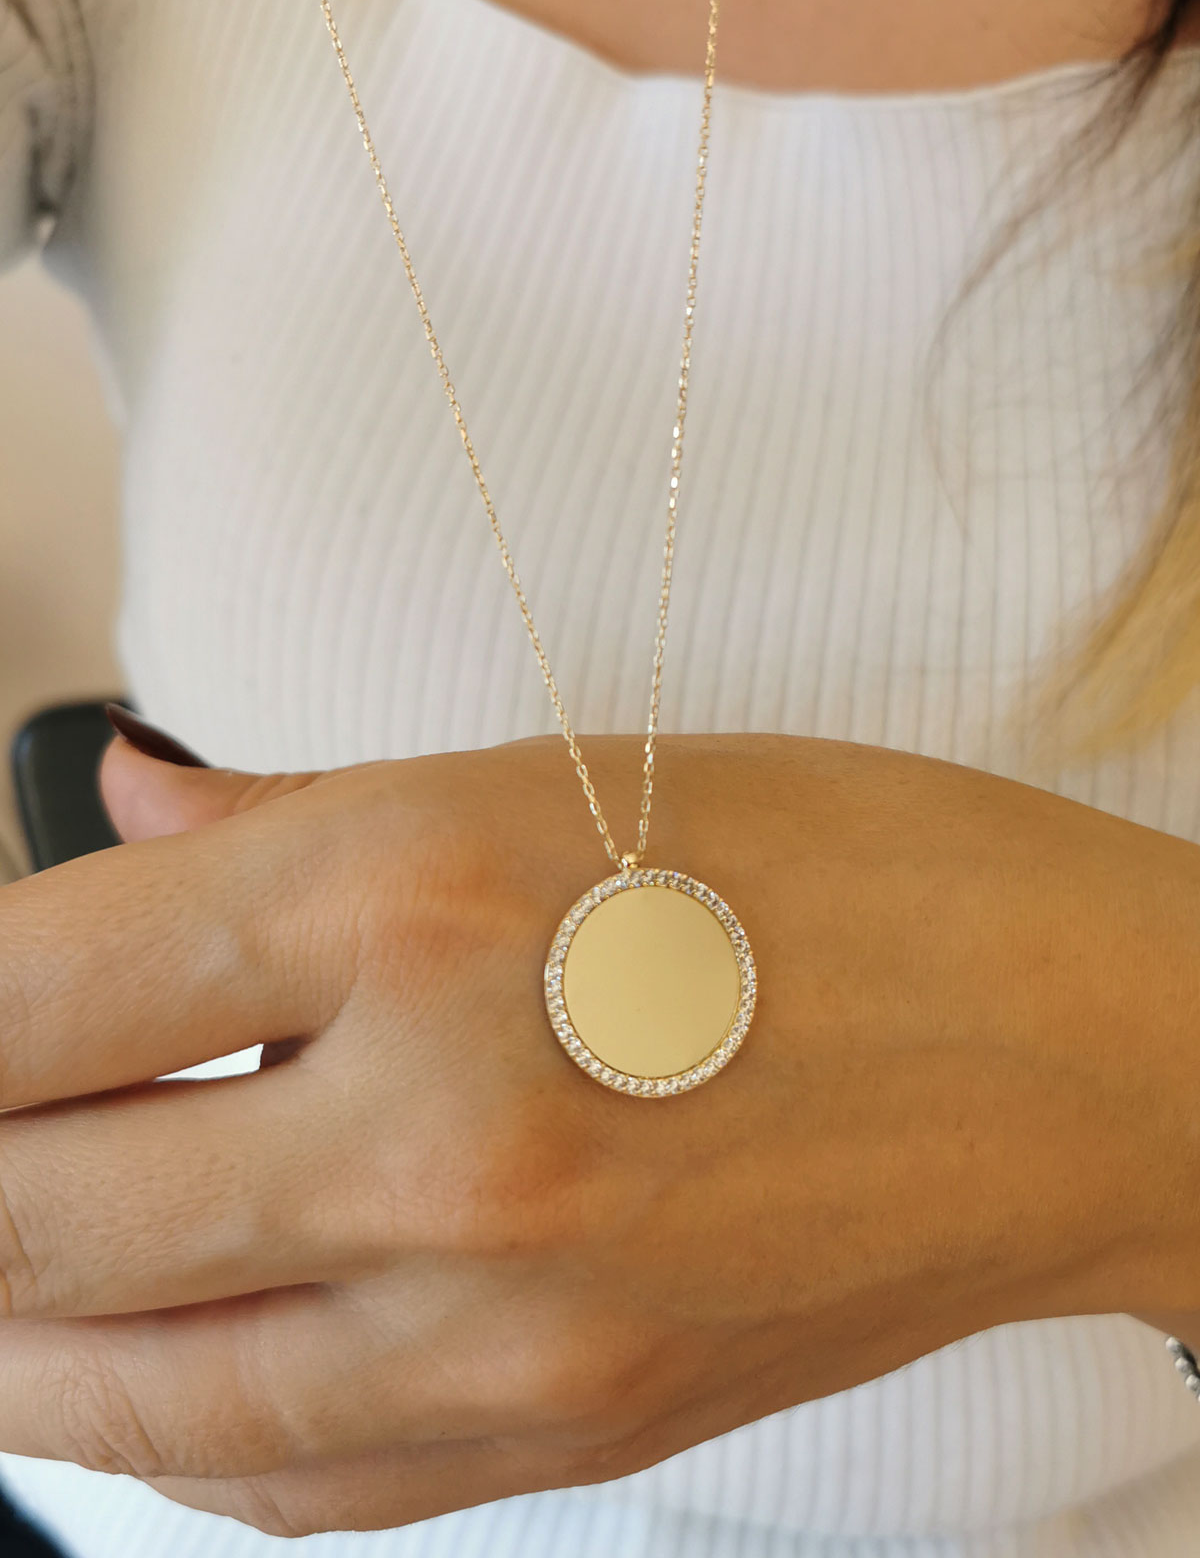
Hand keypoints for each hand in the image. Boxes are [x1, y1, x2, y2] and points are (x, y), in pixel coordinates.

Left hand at [0, 728, 1195, 1536]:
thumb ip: (297, 810)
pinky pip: (280, 1486)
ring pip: (125, 1393)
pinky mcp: (558, 1433)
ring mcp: (497, 1323)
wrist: (1077, 1058)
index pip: (45, 987)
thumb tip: (123, 807)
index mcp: (426, 898)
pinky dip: (165, 1430)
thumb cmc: (863, 875)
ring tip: (1, 1260)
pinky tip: (137, 1371)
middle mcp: (437, 1129)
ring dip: (19, 1325)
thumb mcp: (566, 771)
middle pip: (43, 1206)